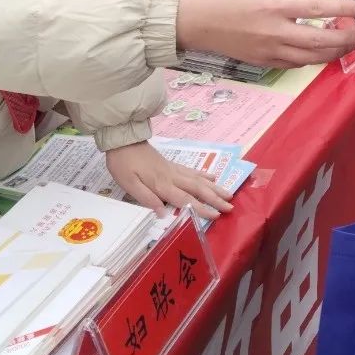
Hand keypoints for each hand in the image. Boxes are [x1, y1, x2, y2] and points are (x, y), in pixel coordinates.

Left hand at [106, 141, 233, 221]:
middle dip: (215, 199)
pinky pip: (192, 171)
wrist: (123, 139)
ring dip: (215, 188)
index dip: (201, 208)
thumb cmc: (123, 164)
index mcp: (162, 184)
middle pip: (198, 189)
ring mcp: (174, 169)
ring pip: (199, 179)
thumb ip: (146, 198)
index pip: (185, 199)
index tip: (216, 216)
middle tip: (230, 207)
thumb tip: (163, 214)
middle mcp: (172, 176)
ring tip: (229, 194)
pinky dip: (204, 175)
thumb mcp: (128, 184)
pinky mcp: (172, 164)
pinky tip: (213, 177)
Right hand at [177, 0, 354, 68]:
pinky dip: (313, 59)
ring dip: (335, 52)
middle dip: (348, 39)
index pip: (318, 8)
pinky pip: (296, 63)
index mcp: (274, 6)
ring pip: (312, 57)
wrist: (196, 22)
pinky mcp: (264, 62)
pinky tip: (322, 52)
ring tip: (349, 45)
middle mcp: (276, 32)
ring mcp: (270, 51)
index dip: (344, 10)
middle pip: (321, 40)